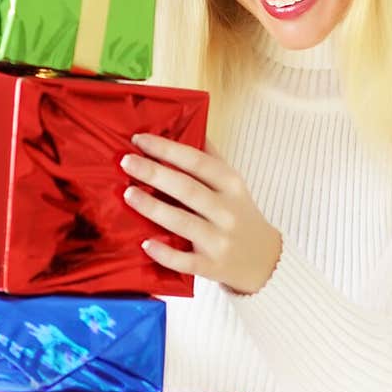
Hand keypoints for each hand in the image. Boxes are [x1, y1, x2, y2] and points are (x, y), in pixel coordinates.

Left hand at [120, 133, 282, 294]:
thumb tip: (187, 124)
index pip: (197, 162)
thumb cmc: (239, 214)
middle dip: (155, 174)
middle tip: (126, 161)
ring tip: (128, 194)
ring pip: (183, 223)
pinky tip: (145, 243)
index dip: (168, 149)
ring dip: (154, 208)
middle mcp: (227, 211)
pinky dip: (165, 253)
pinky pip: (185, 261)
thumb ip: (210, 157)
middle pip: (188, 189)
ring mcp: (220, 241)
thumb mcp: (233, 184)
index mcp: (231, 185)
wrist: (264, 260)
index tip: (139, 140)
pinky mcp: (212, 267)